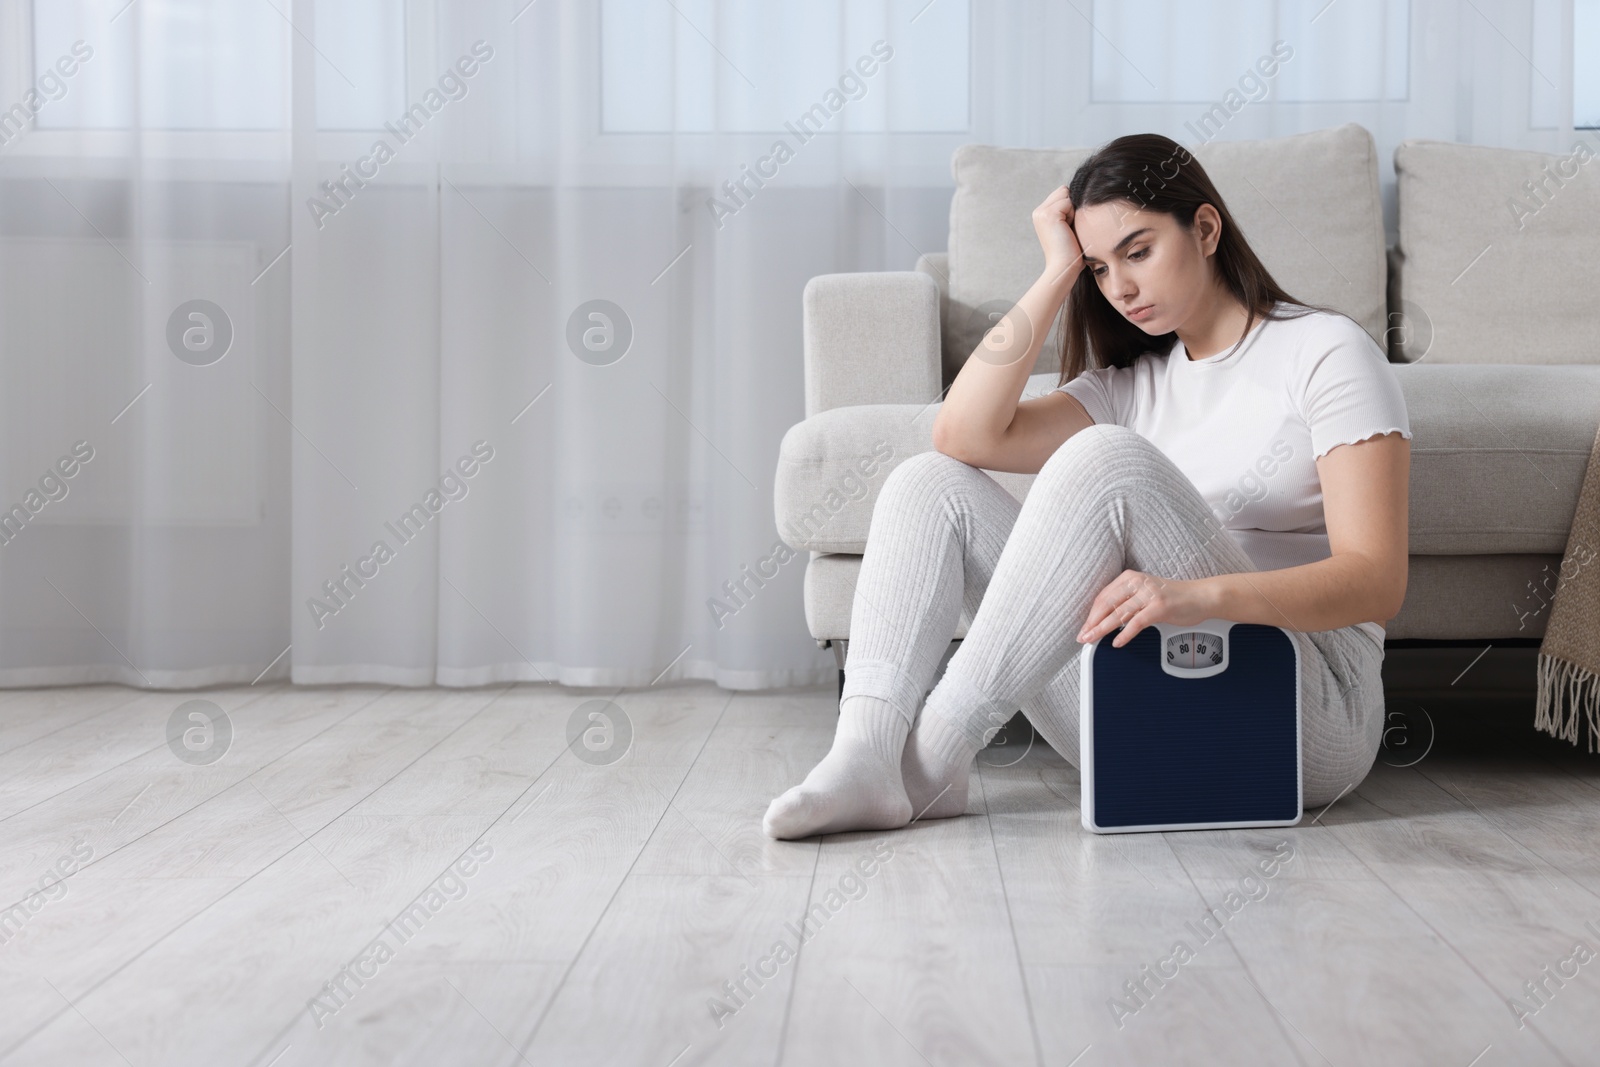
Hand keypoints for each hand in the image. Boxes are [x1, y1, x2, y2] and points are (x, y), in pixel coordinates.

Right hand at [1032, 184, 1082, 283]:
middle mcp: (1038, 212)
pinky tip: (1067, 230)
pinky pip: (1068, 202)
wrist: (1064, 267)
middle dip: (1071, 207)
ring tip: (1068, 229)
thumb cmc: (1071, 251)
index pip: (1061, 194)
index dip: (1070, 207)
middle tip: (1067, 229)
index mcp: (1041, 215)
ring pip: (1066, 194)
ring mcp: (1041, 212)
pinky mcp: (1048, 214)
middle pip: (1063, 191)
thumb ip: (1067, 211)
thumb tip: (1081, 194)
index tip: (1067, 228)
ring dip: (1072, 210)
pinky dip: (1072, 215)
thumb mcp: (1067, 227)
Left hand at [1076, 569, 1217, 648]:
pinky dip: (1124, 635)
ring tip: (1092, 640)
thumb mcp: (1144, 593)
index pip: (1103, 597)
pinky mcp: (1159, 607)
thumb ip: (1126, 601)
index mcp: (1130, 578)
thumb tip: (1105, 618)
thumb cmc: (1173, 597)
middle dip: (1091, 623)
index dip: (1090, 614)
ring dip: (1101, 629)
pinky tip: (1116, 643)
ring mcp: (1148, 595)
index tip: (1084, 627)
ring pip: (1118, 614)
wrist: (1201, 596)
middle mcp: (1137, 583)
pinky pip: (1136, 623)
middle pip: (1106, 605)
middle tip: (1082, 636)